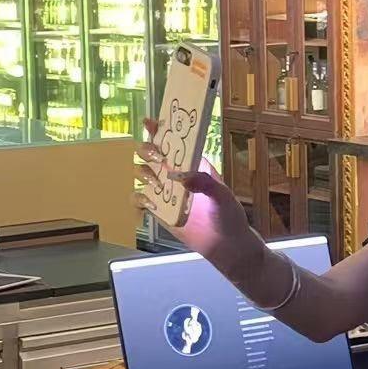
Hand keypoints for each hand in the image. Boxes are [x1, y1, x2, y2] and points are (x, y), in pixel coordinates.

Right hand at [135, 118, 250, 263]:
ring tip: (156, 182)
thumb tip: (181, 176)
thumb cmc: (229, 216)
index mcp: (193, 164)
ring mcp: (166, 191)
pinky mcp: (159, 210)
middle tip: (157, 157)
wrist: (226, 246)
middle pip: (152, 153)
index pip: (175, 141)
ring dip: (143, 172)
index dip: (160, 130)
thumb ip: (204, 183)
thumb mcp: (222, 196)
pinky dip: (139, 199)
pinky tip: (149, 204)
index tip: (150, 122)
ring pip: (143, 173)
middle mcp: (176, 174)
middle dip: (149, 150)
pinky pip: (139, 199)